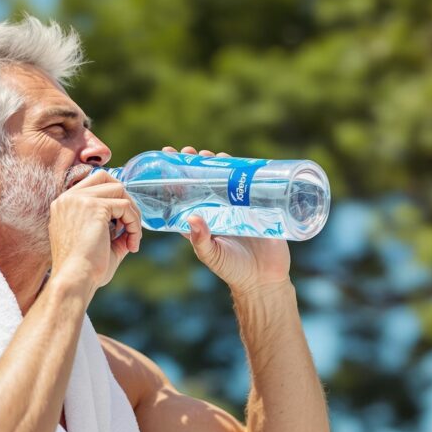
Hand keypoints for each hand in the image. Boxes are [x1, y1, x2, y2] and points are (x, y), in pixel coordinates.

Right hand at [48, 170, 140, 289]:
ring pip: (120, 191)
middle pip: (106, 178)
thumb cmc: (84, 271)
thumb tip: (132, 227)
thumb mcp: (98, 245)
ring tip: (132, 240)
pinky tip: (131, 245)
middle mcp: (69, 198)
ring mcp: (80, 200)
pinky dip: (134, 225)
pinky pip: (126, 206)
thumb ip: (113, 231)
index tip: (122, 222)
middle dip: (125, 200)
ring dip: (133, 215)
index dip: (113, 197)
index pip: (93, 183)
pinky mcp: (94, 207)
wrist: (74, 280)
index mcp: (64, 205)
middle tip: (132, 226)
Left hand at [163, 146, 291, 296]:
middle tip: (189, 152)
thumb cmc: (234, 270)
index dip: (174, 178)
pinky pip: (249, 183)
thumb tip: (192, 219)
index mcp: (202, 221)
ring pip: (224, 179)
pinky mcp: (257, 206)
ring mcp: (237, 207)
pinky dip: (244, 170)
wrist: (265, 279)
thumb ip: (201, 240)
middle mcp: (217, 211)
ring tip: (209, 153)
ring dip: (216, 163)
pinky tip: (238, 159)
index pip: (183, 196)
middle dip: (194, 164)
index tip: (167, 159)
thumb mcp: (212, 256)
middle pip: (203, 182)